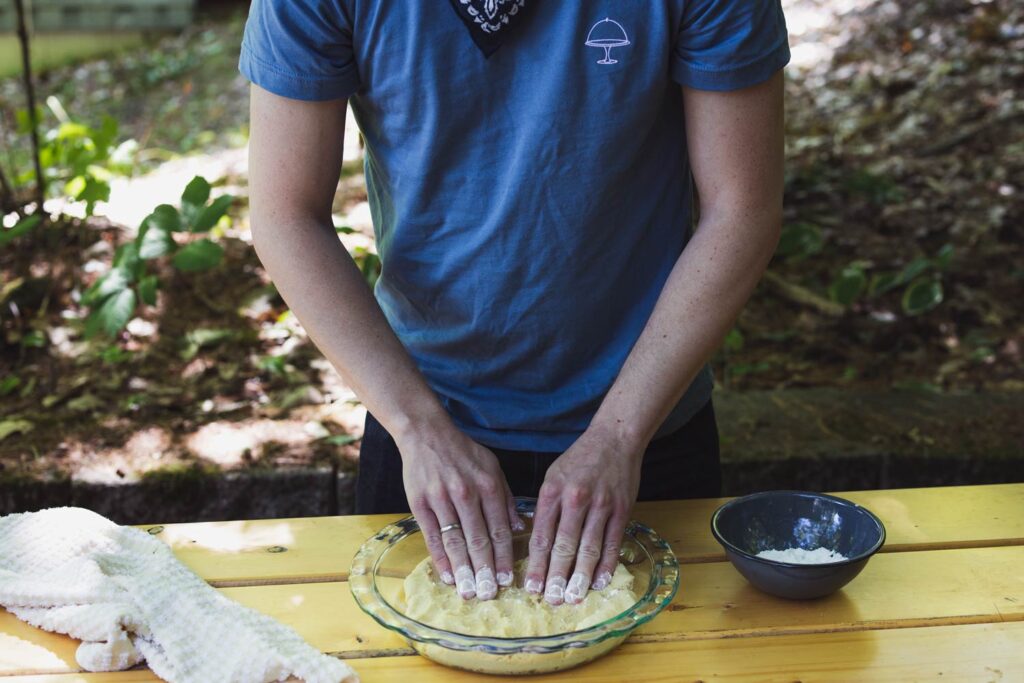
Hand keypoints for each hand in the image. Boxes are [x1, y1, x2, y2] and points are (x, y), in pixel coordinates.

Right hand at [398, 423, 523, 600]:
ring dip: (463, 570)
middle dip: (485, 570)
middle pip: (478, 539)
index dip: (504, 556)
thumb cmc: (463, 452)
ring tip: (468, 592)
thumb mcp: (492, 467)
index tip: (508, 579)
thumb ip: (506, 498)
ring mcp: (441, 499)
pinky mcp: (420, 504)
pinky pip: (432, 536)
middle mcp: (466, 493)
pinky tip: (447, 575)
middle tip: (489, 594)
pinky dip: (440, 558)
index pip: (499, 528)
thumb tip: (520, 527)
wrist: (426, 435)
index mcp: (488, 485)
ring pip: (455, 541)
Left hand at [525, 425, 643, 604]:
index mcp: (552, 491)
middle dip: (556, 577)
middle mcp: (575, 499)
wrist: (614, 439)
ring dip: (581, 577)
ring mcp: (601, 505)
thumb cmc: (579, 460)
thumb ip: (545, 508)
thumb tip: (535, 543)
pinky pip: (612, 542)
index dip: (536, 565)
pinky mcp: (622, 509)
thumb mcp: (553, 477)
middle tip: (552, 600)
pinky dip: (606, 565)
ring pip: (589, 548)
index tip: (531, 587)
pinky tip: (599, 582)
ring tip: (574, 598)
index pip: (541, 536)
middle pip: (564, 546)